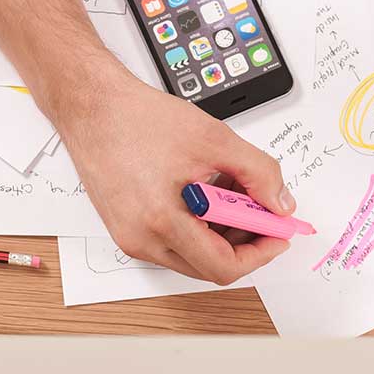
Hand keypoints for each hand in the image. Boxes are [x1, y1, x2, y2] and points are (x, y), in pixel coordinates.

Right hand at [49, 63, 295, 284]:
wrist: (92, 106)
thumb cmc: (138, 118)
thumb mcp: (214, 139)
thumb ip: (258, 173)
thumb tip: (281, 204)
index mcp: (162, 221)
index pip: (223, 267)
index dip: (260, 254)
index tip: (277, 234)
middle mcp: (141, 239)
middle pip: (208, 266)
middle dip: (243, 241)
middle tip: (261, 210)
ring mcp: (130, 237)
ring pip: (191, 255)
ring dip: (221, 232)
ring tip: (230, 190)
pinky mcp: (124, 229)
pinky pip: (171, 242)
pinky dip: (197, 225)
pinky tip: (206, 191)